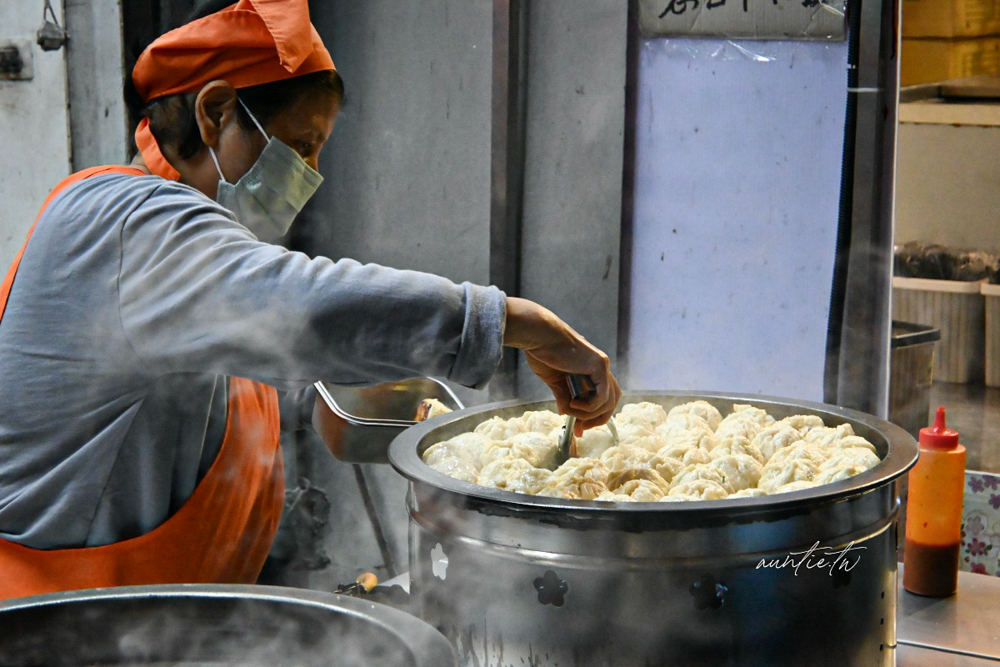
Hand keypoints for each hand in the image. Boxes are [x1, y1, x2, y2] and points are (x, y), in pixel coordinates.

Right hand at [503, 297, 621, 432]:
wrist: (539, 335)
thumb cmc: (543, 352)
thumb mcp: (554, 380)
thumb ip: (563, 396)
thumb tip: (565, 412)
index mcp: (591, 370)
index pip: (603, 398)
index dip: (593, 416)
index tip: (578, 428)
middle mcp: (601, 368)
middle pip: (612, 401)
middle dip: (597, 419)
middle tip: (580, 427)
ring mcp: (602, 366)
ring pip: (609, 402)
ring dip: (589, 414)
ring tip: (570, 409)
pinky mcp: (599, 366)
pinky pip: (602, 397)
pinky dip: (589, 406)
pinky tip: (573, 403)